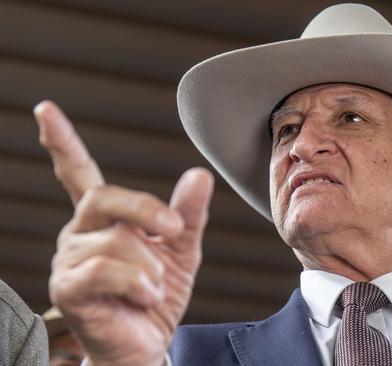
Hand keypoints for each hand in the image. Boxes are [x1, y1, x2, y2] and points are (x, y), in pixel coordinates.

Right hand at [35, 101, 213, 365]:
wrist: (149, 342)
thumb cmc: (158, 295)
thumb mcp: (182, 249)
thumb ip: (188, 213)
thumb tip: (199, 174)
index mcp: (105, 219)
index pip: (78, 173)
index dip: (63, 142)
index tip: (46, 110)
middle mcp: (80, 233)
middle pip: (106, 197)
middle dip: (148, 211)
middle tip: (175, 228)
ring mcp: (70, 260)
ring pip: (116, 240)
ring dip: (151, 266)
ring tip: (153, 288)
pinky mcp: (68, 288)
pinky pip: (106, 271)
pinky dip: (139, 285)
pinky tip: (143, 297)